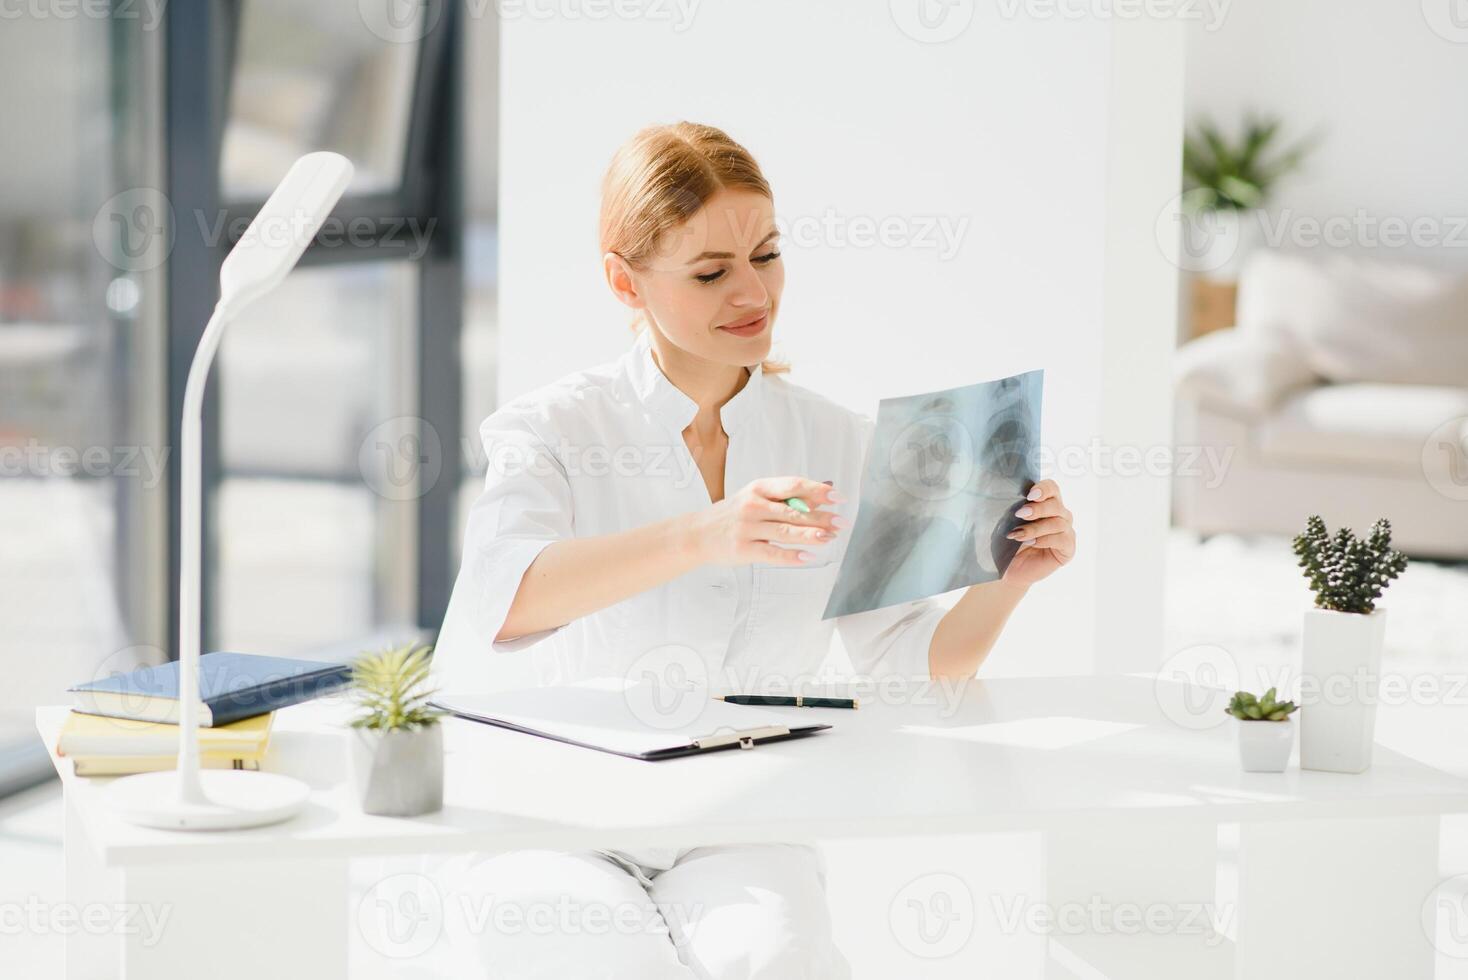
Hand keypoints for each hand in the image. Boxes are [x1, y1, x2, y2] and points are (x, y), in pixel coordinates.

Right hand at [686, 476, 843, 566]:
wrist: (698, 534)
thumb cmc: (733, 515)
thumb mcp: (757, 498)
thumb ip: (789, 496)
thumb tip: (825, 490)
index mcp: (759, 488)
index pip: (792, 485)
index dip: (817, 490)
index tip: (838, 496)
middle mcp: (753, 505)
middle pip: (792, 510)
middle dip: (820, 517)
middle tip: (841, 522)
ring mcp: (747, 528)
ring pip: (784, 531)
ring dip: (810, 535)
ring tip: (829, 538)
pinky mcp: (743, 549)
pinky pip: (772, 552)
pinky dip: (791, 556)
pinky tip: (807, 557)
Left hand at [1001, 479, 1075, 587]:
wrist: (1007, 570)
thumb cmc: (1007, 544)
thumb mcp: (1007, 523)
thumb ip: (1014, 508)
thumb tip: (1006, 496)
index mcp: (1046, 503)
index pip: (1052, 488)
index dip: (1043, 488)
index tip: (1030, 494)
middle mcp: (1059, 515)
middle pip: (1056, 504)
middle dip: (1038, 508)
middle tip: (1020, 514)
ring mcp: (1065, 532)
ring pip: (1058, 523)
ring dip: (1036, 528)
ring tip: (1018, 535)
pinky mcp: (1068, 549)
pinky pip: (1063, 539)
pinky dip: (1046, 540)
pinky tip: (1031, 543)